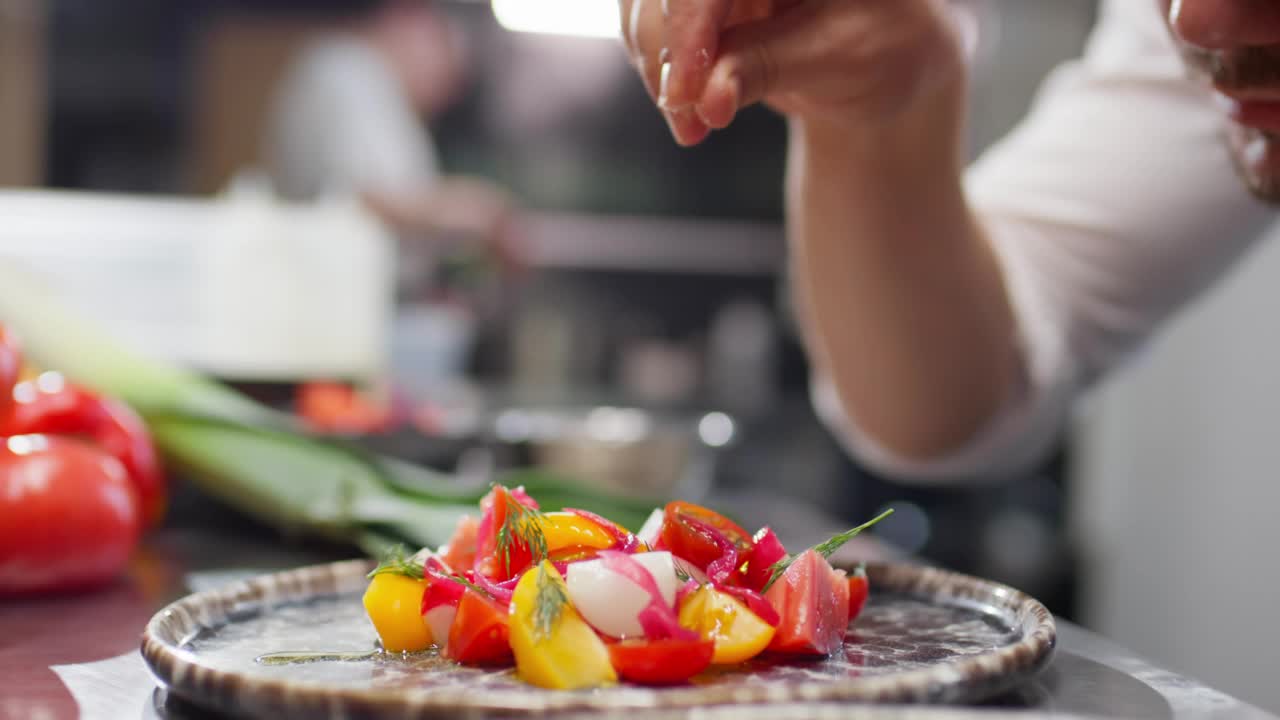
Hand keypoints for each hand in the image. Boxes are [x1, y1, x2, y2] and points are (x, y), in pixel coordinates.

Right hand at [619, 0, 967, 145]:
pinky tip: (688, 106)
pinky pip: (650, 21)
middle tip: (686, 117)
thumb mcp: (838, 57)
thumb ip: (767, 68)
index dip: (689, 25)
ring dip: (657, 66)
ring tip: (691, 124)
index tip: (683, 94)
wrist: (884, 59)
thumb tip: (707, 100)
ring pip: (647, 3)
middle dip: (666, 52)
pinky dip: (660, 67)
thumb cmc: (883, 46)